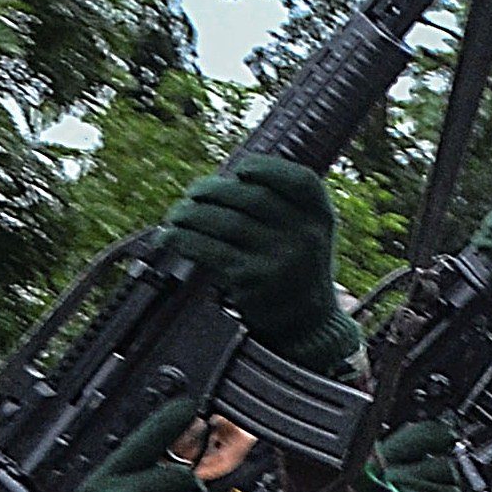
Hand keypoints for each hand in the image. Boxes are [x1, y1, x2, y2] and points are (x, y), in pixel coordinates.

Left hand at [160, 156, 354, 369]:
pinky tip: (170, 237)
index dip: (266, 168)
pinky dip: (182, 239)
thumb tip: (224, 179)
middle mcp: (305, 236)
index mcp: (321, 218)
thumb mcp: (308, 234)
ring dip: (190, 213)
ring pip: (223, 221)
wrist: (307, 323)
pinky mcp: (252, 278)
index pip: (299, 180)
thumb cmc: (298, 269)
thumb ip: (284, 206)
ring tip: (176, 215)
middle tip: (192, 194)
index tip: (240, 171)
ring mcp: (279, 258)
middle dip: (212, 189)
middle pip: (250, 196)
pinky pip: (208, 248)